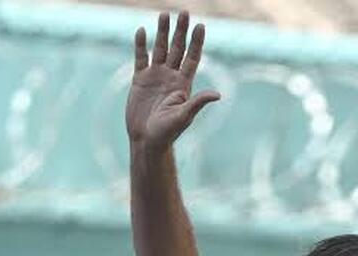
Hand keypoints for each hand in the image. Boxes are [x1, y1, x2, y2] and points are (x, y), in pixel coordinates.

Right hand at [126, 12, 220, 152]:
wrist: (147, 140)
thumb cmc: (167, 132)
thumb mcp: (184, 116)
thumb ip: (198, 102)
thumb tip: (217, 94)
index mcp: (184, 84)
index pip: (192, 57)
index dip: (197, 42)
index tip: (201, 25)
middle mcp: (171, 76)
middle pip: (177, 48)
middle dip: (180, 31)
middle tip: (184, 12)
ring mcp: (156, 77)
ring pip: (160, 49)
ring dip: (162, 32)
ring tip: (164, 15)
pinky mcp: (140, 80)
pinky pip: (141, 58)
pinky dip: (141, 45)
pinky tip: (142, 31)